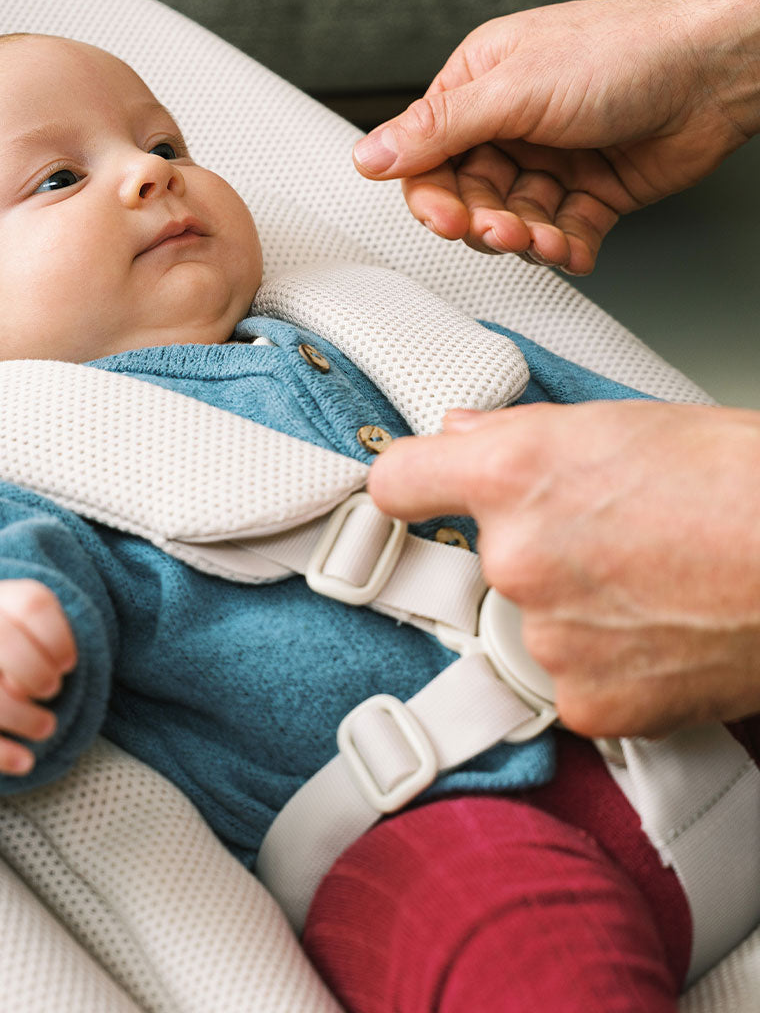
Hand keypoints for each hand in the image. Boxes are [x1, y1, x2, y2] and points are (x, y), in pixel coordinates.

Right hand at [0, 579, 76, 773]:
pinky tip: (24, 762)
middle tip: (53, 690)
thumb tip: (19, 691)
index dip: (58, 638)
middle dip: (35, 671)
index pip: (32, 605)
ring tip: (47, 727)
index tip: (69, 663)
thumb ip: (47, 644)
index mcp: (3, 598)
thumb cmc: (26, 641)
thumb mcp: (43, 628)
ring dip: (20, 716)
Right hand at [354, 0, 759, 272]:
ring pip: (512, 223)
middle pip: (469, 199)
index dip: (432, 198)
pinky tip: (575, 246)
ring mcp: (548, 162)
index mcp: (479, 87)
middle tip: (504, 230)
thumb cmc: (627, 53)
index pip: (430, 159)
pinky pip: (558, 235)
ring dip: (527, 239)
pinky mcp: (586, 194)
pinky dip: (565, 249)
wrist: (718, 71)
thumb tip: (369, 156)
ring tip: (548, 236)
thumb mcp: (515, 88)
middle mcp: (509, 126)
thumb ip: (438, 130)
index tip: (446, 220)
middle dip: (486, 222)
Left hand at [367, 401, 759, 735]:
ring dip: (571, 609)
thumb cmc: (744, 483)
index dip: (413, 485)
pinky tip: (659, 635)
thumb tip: (461, 435)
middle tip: (604, 540)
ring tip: (650, 586)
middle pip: (477, 556)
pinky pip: (567, 679)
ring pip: (528, 621)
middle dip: (527, 550)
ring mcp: (546, 635)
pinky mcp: (585, 700)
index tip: (421, 495)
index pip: (399, 481)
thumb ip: (519, 432)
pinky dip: (604, 664)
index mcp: (514, 474)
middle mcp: (515, 557)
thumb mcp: (624, 423)